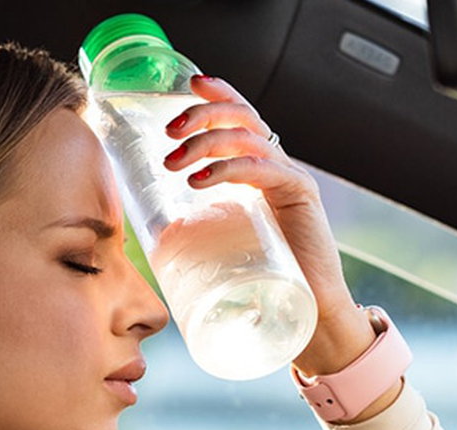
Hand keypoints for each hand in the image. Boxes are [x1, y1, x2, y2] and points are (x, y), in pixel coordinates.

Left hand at [162, 76, 376, 379]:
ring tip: (174, 162)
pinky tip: (200, 179)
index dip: (217, 95)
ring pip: (248, 138)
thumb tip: (148, 234)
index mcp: (260, 170)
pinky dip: (229, 168)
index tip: (187, 85)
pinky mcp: (301, 198)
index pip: (241, 118)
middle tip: (169, 131)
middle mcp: (278, 167)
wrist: (309, 317)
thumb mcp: (222, 244)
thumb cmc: (262, 284)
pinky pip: (264, 169)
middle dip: (203, 115)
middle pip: (242, 118)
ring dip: (205, 142)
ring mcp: (292, 180)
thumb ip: (197, 229)